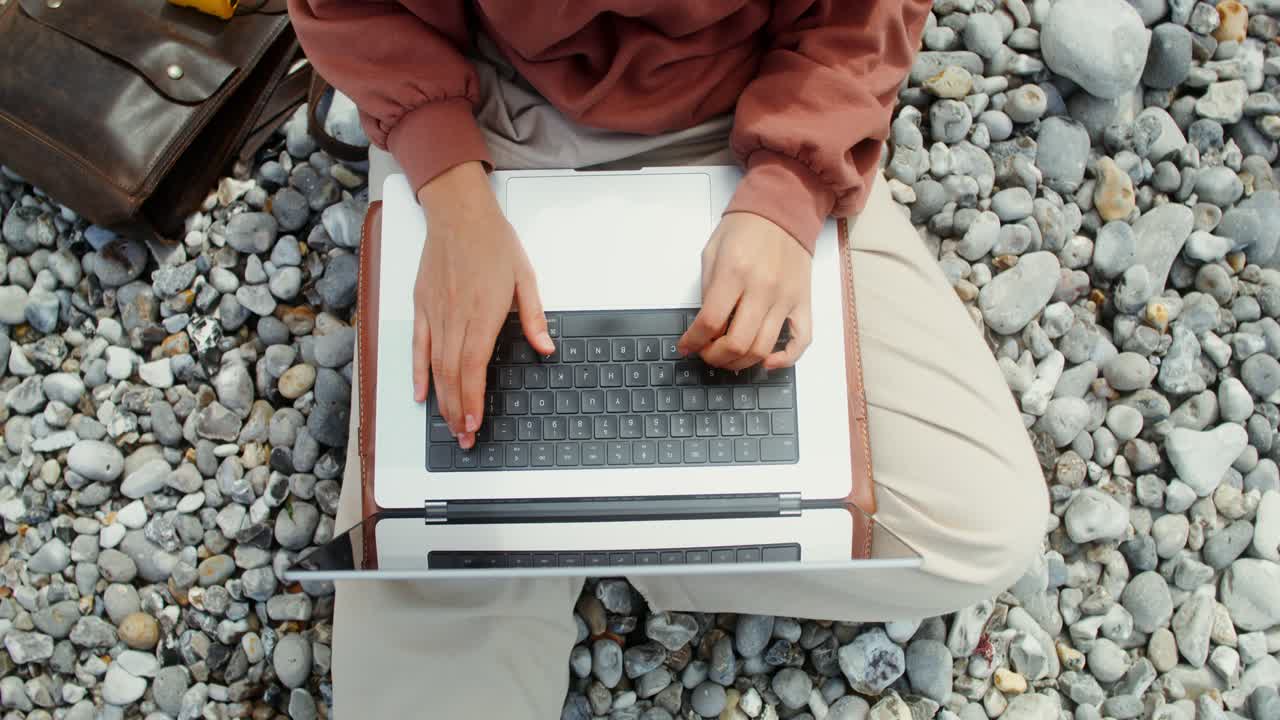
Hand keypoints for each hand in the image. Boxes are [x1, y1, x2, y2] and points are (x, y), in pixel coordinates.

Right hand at [412, 162, 553, 448]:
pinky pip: (417, 346)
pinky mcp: (422, 306)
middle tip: (464, 437)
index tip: (473, 423)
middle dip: (456, 410)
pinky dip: (418, 372)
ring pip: (435, 366)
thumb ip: (533, 316)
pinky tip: (421, 394)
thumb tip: (545, 346)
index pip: (474, 366)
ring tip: (448, 424)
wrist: (459, 213)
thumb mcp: (525, 277)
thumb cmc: (493, 241)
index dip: (471, 399)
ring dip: (441, 399)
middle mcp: (455, 316)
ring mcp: (435, 313)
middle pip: (452, 374)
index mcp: (483, 312)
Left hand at [678, 212, 812, 370]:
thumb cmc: (745, 227)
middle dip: (714, 357)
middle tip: (706, 353)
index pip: (710, 322)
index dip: (693, 341)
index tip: (686, 346)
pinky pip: (801, 341)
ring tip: (728, 357)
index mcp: (735, 272)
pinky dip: (784, 359)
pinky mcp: (803, 302)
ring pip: (763, 349)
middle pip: (737, 343)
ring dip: (740, 362)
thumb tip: (704, 326)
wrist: (783, 209)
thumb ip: (708, 290)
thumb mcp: (712, 252)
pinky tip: (767, 363)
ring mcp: (786, 298)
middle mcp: (763, 288)